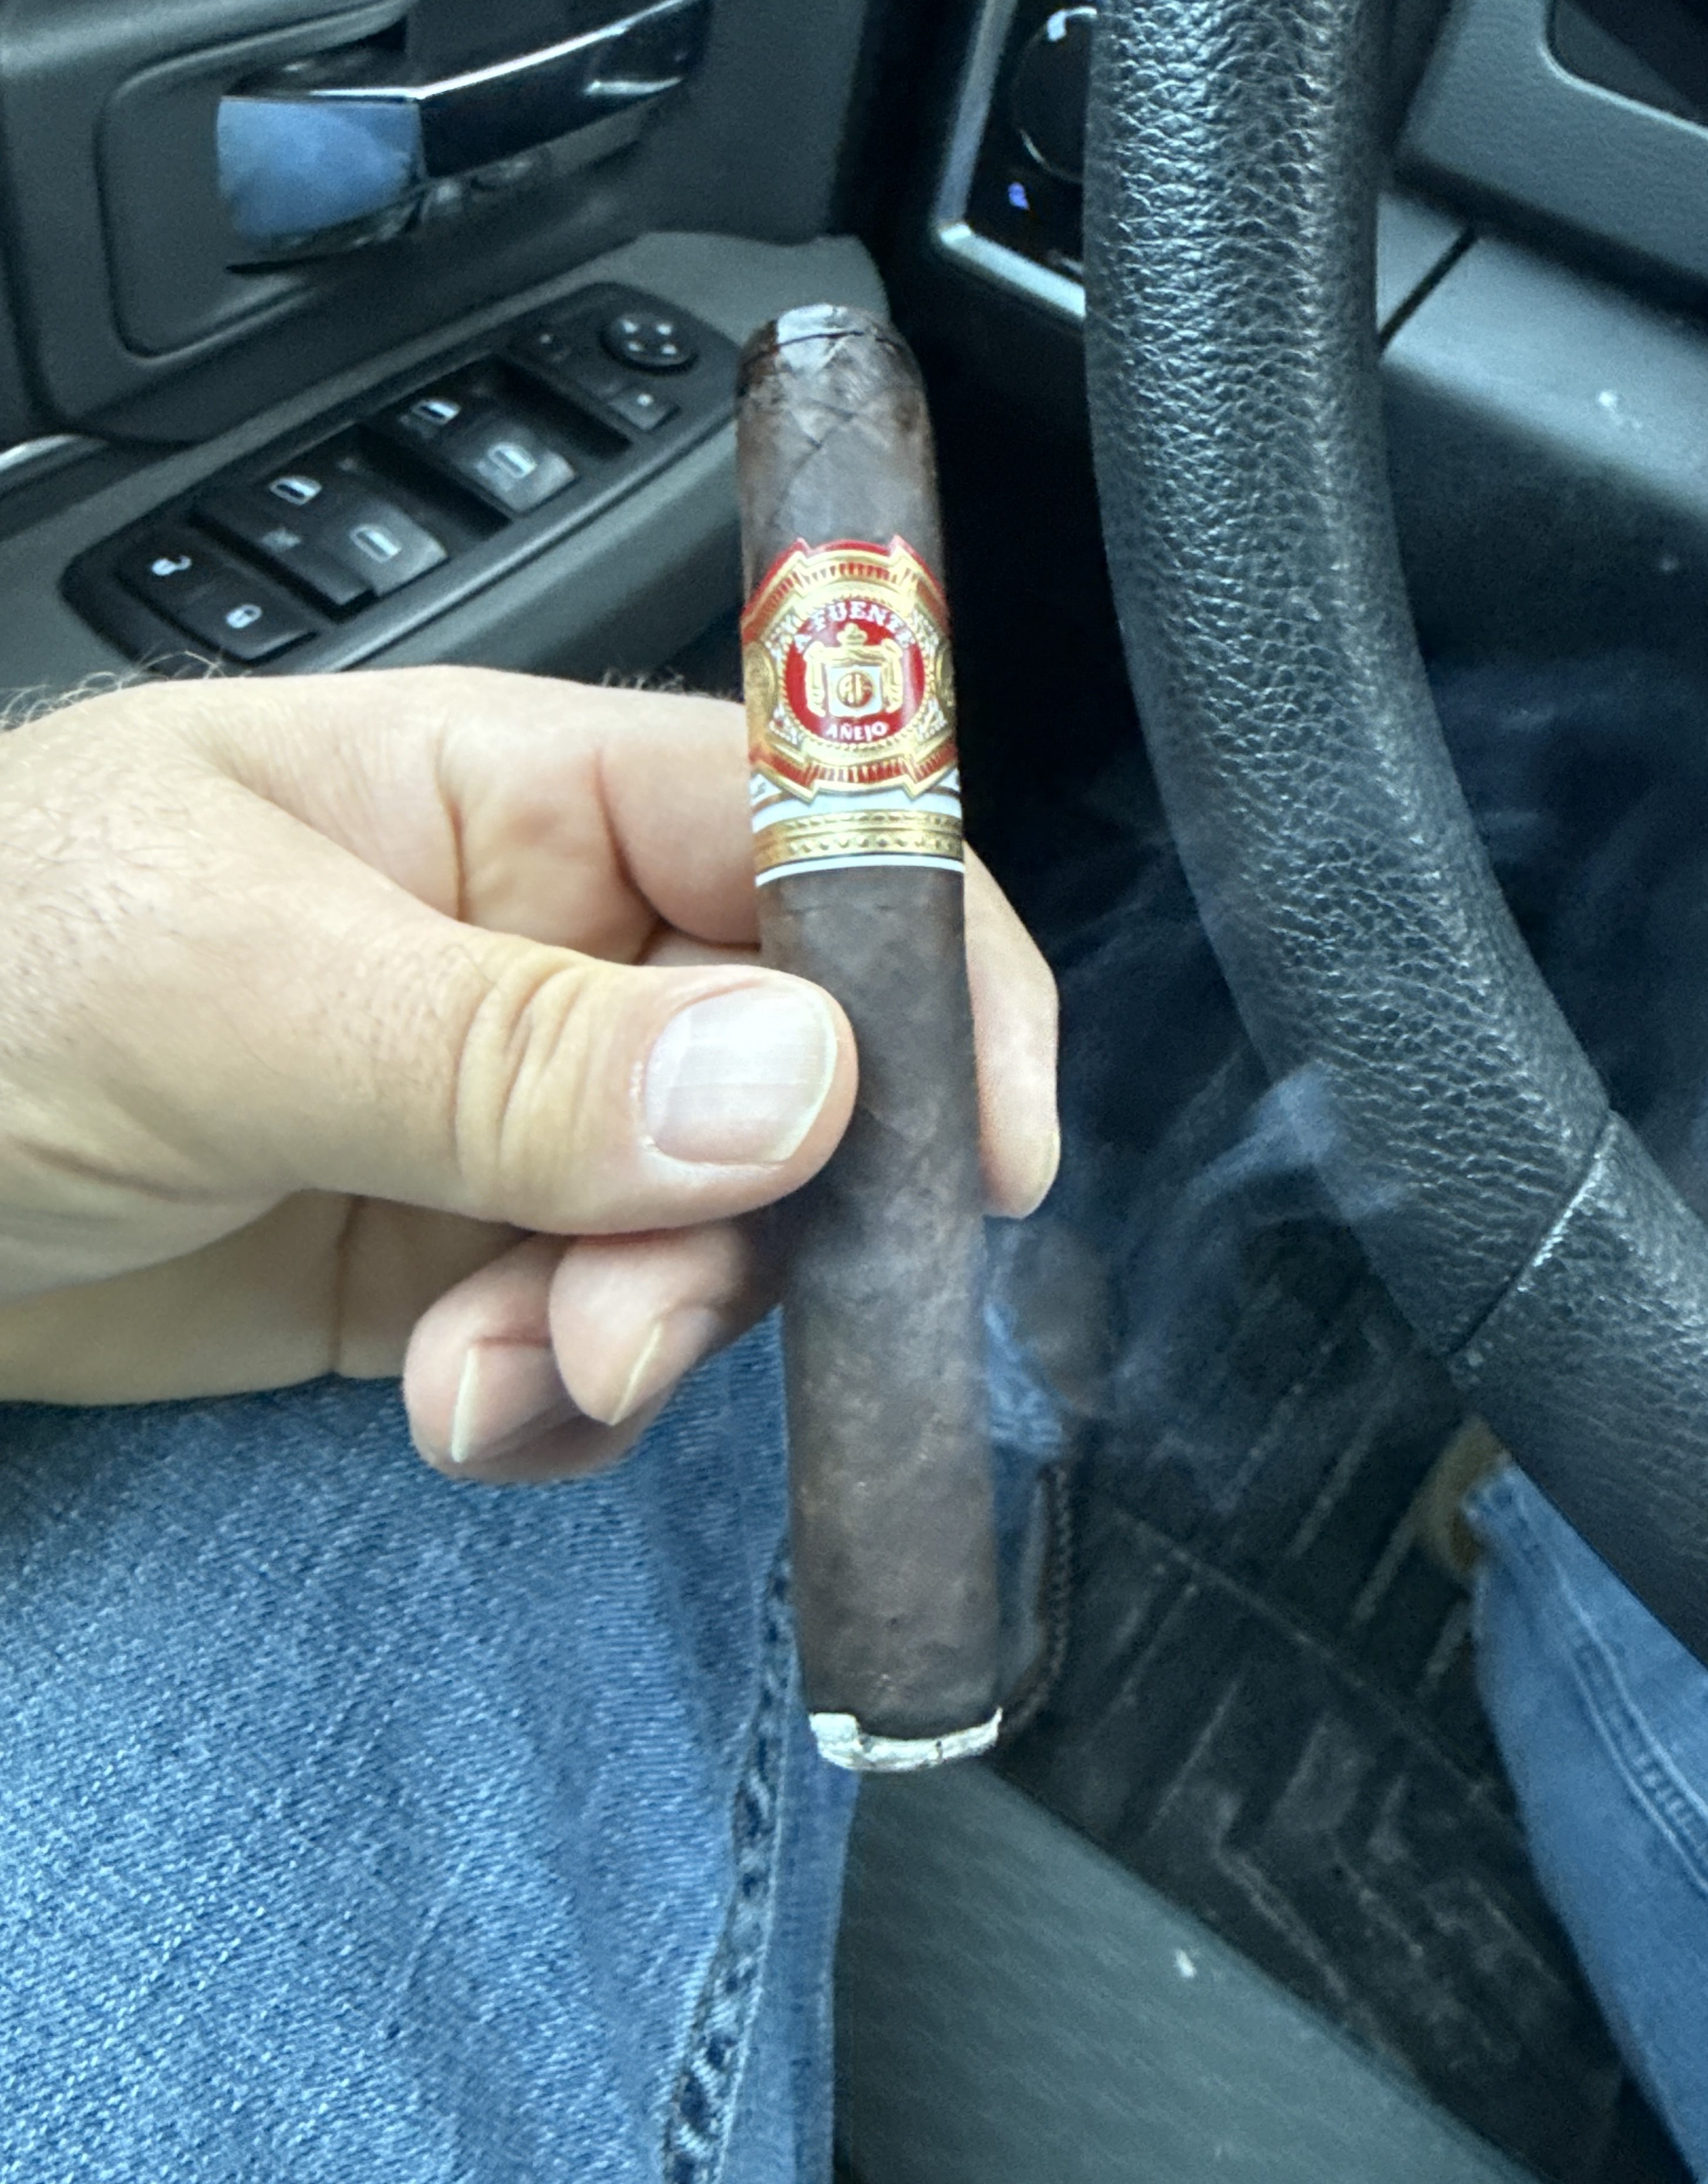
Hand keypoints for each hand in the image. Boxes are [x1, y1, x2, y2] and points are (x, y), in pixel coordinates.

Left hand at [0, 670, 1057, 1479]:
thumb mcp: (220, 984)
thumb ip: (504, 1044)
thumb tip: (791, 1084)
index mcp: (510, 794)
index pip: (801, 825)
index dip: (926, 960)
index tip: (988, 1142)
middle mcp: (546, 945)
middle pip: (790, 1060)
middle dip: (763, 1212)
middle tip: (638, 1326)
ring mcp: (511, 1116)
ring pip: (712, 1225)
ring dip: (651, 1328)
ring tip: (503, 1383)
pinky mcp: (462, 1262)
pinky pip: (607, 1336)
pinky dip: (571, 1401)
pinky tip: (462, 1413)